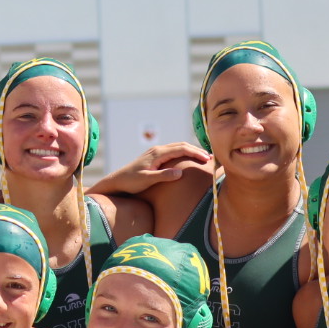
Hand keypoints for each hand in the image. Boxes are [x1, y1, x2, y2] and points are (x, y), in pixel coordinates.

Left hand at [97, 143, 212, 193]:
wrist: (117, 181)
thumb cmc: (131, 182)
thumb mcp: (147, 180)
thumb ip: (163, 176)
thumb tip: (180, 173)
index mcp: (157, 153)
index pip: (181, 148)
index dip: (195, 153)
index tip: (207, 159)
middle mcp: (157, 150)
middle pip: (181, 145)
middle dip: (197, 150)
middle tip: (211, 157)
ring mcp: (156, 152)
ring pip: (178, 147)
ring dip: (191, 151)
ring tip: (204, 157)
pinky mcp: (154, 157)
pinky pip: (173, 151)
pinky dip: (184, 153)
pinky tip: (189, 159)